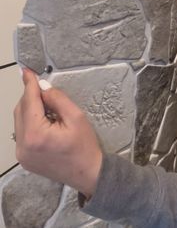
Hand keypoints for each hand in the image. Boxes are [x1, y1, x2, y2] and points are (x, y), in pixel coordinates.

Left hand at [14, 69, 101, 198]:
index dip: (29, 84)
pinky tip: (44, 121)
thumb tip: (42, 86)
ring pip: (19, 121)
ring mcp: (21, 154)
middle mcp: (23, 145)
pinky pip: (21, 133)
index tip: (27, 70)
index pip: (29, 102)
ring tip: (47, 106)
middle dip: (30, 96)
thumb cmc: (85, 146)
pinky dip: (30, 122)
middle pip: (21, 110)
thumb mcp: (76, 117)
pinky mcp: (24, 159)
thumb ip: (57, 99)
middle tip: (43, 88)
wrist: (88, 174)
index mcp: (36, 134)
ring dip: (30, 109)